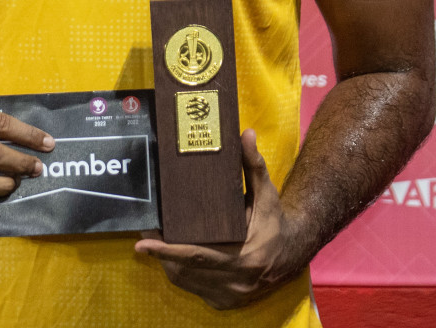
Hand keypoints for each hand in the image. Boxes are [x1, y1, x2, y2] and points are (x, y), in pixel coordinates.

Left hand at [133, 129, 302, 309]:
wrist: (293, 252)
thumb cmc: (274, 220)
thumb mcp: (266, 193)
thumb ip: (254, 165)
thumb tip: (246, 134)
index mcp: (244, 257)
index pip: (197, 256)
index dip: (168, 250)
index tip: (142, 244)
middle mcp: (235, 281)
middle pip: (185, 271)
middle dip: (161, 253)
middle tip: (145, 232)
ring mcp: (229, 295)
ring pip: (185, 282)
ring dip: (167, 263)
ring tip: (155, 241)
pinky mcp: (224, 301)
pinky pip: (193, 289)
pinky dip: (181, 273)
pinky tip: (173, 257)